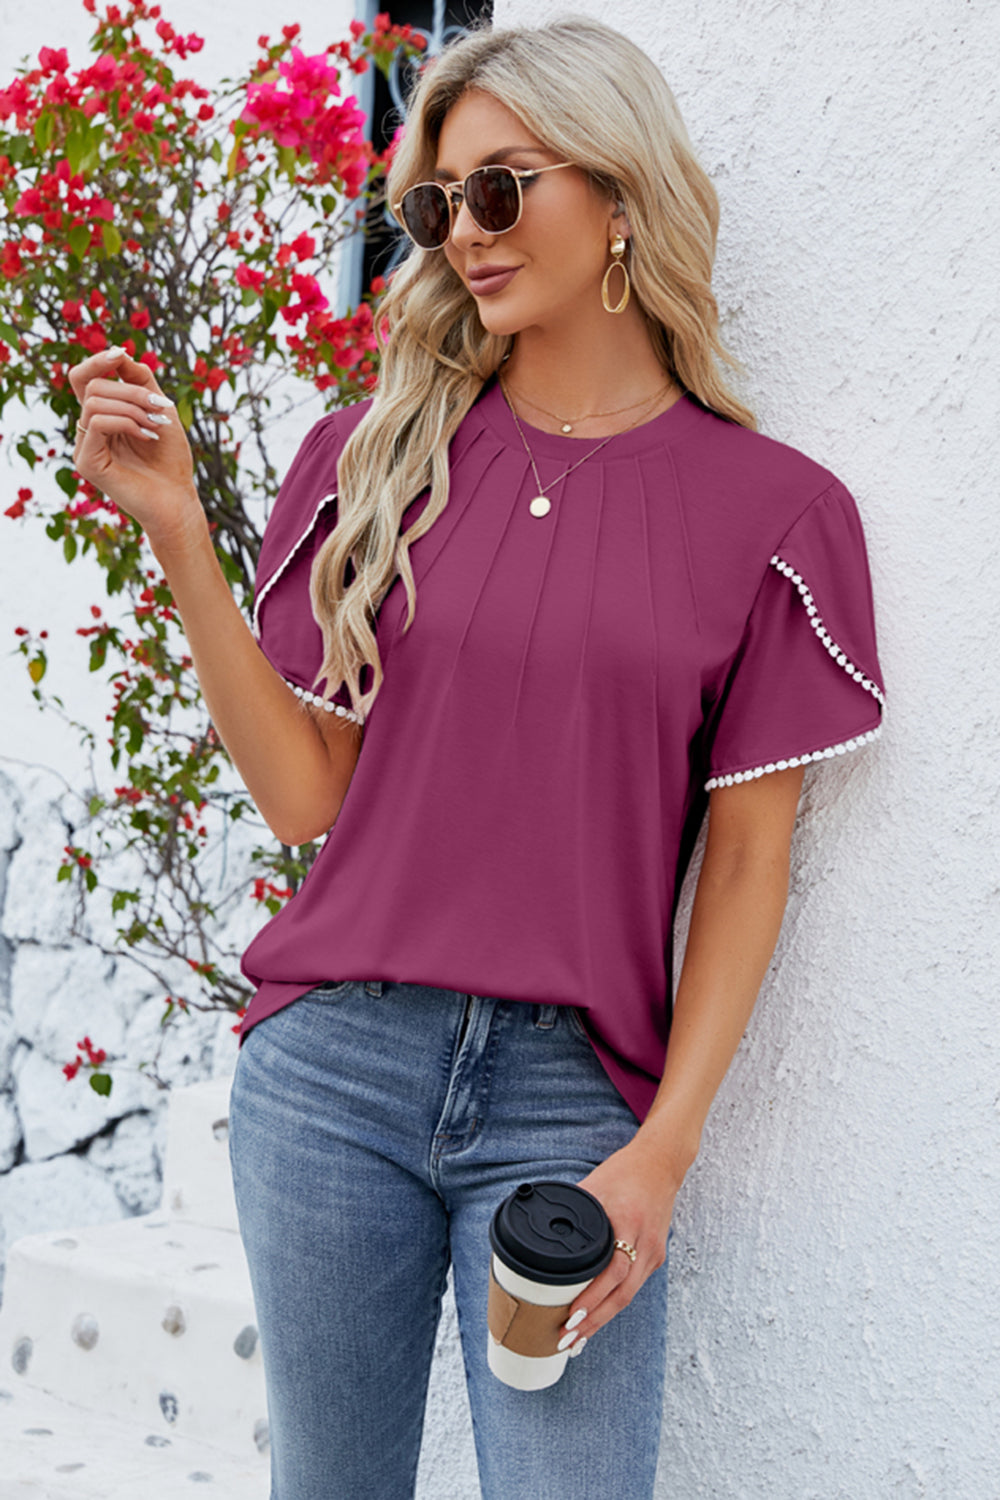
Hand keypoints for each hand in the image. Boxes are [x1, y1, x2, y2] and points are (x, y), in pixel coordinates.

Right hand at [69, 346, 203, 551]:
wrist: (178, 499)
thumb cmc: (170, 459)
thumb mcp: (160, 409)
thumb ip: (140, 380)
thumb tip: (120, 352)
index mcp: (101, 416)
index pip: (83, 378)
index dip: (98, 361)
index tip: (121, 354)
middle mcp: (87, 430)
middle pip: (92, 386)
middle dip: (131, 391)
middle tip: (159, 410)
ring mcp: (84, 447)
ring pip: (94, 402)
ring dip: (132, 408)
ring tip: (155, 427)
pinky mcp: (87, 463)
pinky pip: (97, 423)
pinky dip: (125, 422)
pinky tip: (146, 437)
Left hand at [560, 1137, 680, 1357]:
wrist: (662, 1164)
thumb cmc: (626, 1171)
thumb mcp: (596, 1184)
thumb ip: (575, 1210)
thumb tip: (542, 1227)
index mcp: (629, 1223)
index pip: (613, 1271)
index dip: (592, 1297)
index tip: (571, 1316)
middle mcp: (646, 1243)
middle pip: (622, 1294)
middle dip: (593, 1321)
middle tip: (567, 1339)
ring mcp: (653, 1253)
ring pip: (628, 1296)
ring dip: (603, 1320)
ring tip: (578, 1339)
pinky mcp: (655, 1257)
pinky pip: (633, 1286)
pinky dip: (614, 1304)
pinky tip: (598, 1318)